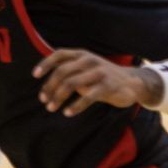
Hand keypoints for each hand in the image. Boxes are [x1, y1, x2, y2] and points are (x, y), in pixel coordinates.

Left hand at [33, 50, 150, 116]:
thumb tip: (46, 84)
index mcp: (82, 54)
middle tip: (43, 100)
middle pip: (62, 71)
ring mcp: (99, 72)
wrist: (132, 82)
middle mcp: (89, 60)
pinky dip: (75, 106)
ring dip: (58, 97)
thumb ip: (70, 71)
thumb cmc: (102, 77)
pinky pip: (88, 97)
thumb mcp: (86, 68)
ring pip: (72, 83)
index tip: (34, 75)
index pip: (59, 54)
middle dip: (49, 86)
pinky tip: (68, 113)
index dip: (45, 64)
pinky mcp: (107, 86)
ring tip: (51, 108)